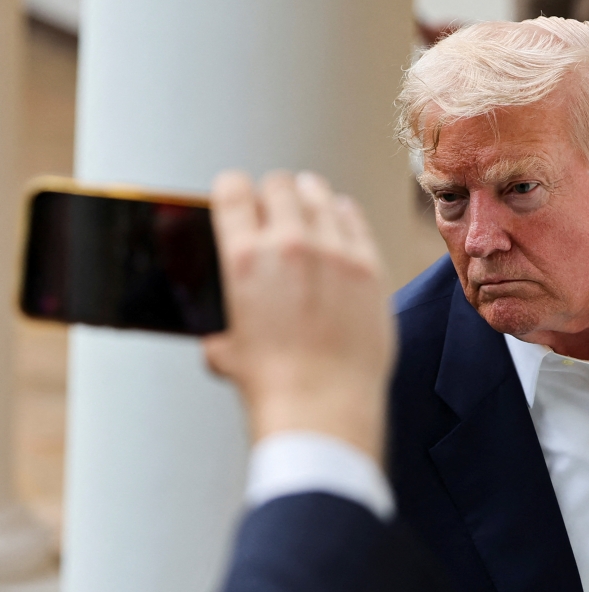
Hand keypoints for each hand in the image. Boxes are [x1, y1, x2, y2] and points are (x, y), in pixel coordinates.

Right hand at [203, 171, 395, 461]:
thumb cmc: (273, 385)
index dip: (233, 189)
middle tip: (275, 207)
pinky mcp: (370, 266)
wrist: (322, 407)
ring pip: (320, 194)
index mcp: (243, 259)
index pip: (233, 189)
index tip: (238, 196)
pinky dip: (343, 215)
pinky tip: (340, 222)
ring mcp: (335, 253)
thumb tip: (216, 322)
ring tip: (308, 207)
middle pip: (280, 184)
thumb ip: (219, 320)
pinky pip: (354, 219)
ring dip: (309, 196)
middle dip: (273, 193)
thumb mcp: (224, 346)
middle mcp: (289, 245)